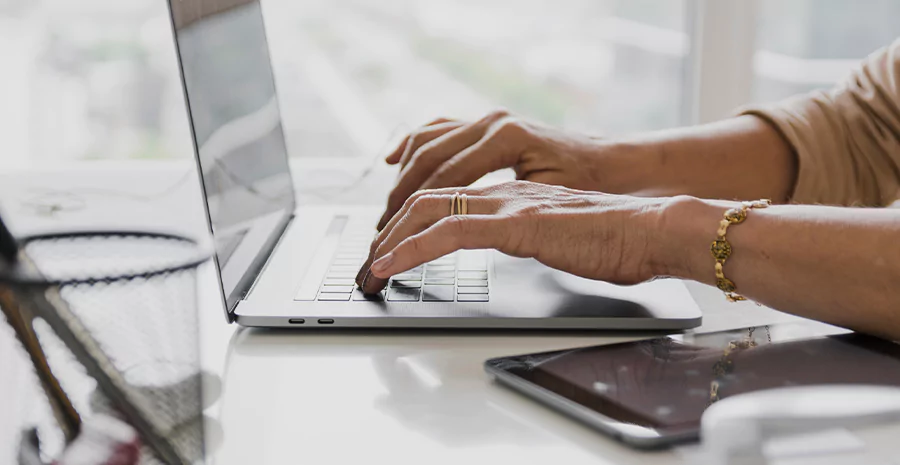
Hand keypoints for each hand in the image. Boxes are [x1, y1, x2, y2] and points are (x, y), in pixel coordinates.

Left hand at [356, 181, 665, 293]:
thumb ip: (528, 237)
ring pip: (427, 210)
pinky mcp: (516, 224)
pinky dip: (412, 250)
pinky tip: (391, 266)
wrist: (655, 230)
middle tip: (366, 262)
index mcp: (510, 196)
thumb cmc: (617, 240)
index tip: (388, 251)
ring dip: (389, 241)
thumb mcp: (557, 238)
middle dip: (386, 231)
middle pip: (424, 199)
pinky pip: (450, 232)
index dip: (408, 224)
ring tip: (368, 269)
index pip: (443, 200)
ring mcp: (507, 205)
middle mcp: (502, 193)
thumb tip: (514, 247)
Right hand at [377, 110, 626, 229]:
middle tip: (379, 239)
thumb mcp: (550, 203)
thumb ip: (504, 213)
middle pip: (426, 163)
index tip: (393, 248)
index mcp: (506, 139)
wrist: (617, 166)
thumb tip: (460, 231)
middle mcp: (492, 123)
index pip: (444, 183)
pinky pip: (438, 132)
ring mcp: (487, 120)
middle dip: (397, 204)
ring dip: (401, 180)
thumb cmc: (592, 188)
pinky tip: (394, 162)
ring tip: (385, 215)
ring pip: (426, 144)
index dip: (413, 220)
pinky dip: (413, 147)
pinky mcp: (487, 126)